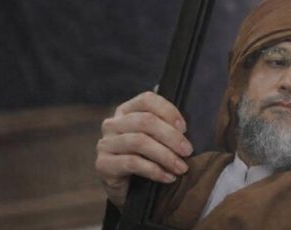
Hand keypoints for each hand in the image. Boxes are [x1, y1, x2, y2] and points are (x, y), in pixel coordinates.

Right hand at [95, 91, 192, 208]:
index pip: (147, 99)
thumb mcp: (157, 139)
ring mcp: (105, 143)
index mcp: (127, 110)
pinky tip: (168, 177)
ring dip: (165, 155)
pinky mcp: (103, 164)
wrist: (129, 192)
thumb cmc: (148, 159)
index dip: (168, 111)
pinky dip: (155, 170)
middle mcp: (112, 123)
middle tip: (188, 151)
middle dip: (171, 136)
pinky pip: (132, 163)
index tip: (185, 128)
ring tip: (181, 167)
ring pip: (139, 141)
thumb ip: (168, 125)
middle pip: (145, 121)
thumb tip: (184, 121)